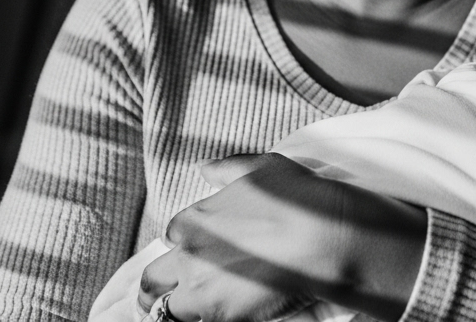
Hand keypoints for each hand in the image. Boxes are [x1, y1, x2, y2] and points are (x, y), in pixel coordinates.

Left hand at [138, 153, 426, 321]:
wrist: (323, 238)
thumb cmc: (297, 197)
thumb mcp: (263, 167)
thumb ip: (227, 169)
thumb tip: (203, 168)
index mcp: (193, 220)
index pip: (170, 236)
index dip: (184, 243)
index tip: (198, 249)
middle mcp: (189, 258)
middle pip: (152, 282)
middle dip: (155, 288)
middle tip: (165, 294)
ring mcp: (202, 292)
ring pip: (167, 312)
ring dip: (177, 309)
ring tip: (191, 309)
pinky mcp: (223, 317)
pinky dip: (205, 317)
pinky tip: (222, 310)